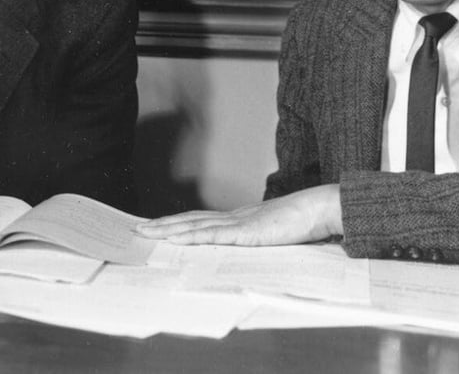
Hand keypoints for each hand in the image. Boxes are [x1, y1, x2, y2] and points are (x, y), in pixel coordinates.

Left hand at [136, 185, 342, 245]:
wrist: (320, 208)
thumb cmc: (304, 222)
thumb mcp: (274, 235)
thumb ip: (259, 240)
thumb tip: (248, 249)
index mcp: (240, 218)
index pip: (200, 220)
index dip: (177, 223)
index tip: (157, 226)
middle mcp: (234, 217)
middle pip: (190, 220)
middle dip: (162, 224)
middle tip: (137, 228)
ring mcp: (238, 222)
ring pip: (194, 225)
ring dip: (168, 229)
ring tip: (146, 232)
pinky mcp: (246, 231)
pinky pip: (212, 235)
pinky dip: (191, 236)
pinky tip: (175, 238)